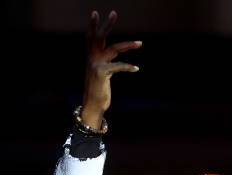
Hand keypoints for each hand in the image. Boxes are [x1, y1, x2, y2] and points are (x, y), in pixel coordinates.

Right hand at [81, 10, 141, 128]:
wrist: (93, 105)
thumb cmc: (98, 91)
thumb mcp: (101, 74)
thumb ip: (105, 62)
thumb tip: (114, 55)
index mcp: (91, 57)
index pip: (91, 38)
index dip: (93, 26)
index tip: (95, 12)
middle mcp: (92, 58)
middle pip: (99, 36)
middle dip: (107, 25)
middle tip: (114, 12)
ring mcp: (96, 65)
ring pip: (114, 49)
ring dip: (128, 45)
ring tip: (140, 43)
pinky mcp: (102, 73)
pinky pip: (118, 66)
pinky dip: (128, 67)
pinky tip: (136, 68)